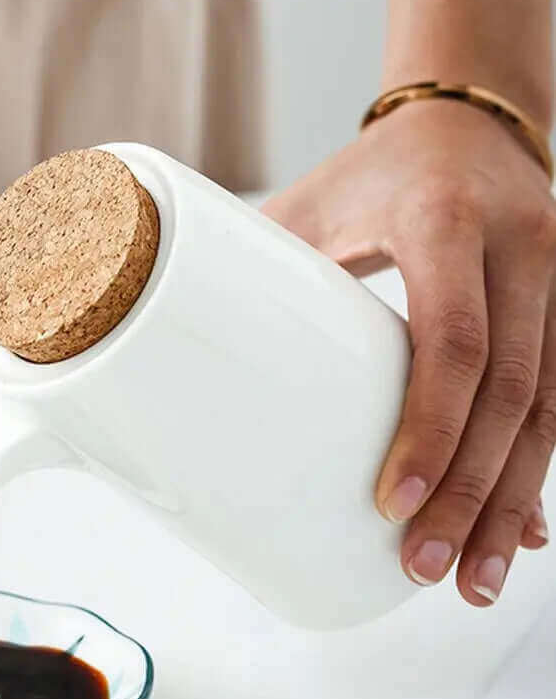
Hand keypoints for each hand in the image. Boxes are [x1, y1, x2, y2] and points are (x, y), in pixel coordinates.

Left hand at [262, 99, 555, 605]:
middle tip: (426, 570)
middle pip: (512, 394)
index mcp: (444, 221)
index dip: (429, 429)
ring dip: (513, 503)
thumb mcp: (308, 208)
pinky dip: (537, 470)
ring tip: (473, 582)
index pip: (452, 340)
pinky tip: (522, 532)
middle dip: (471, 494)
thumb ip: (261, 276)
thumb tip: (179, 352)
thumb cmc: (371, 170)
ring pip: (550, 409)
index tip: (394, 504)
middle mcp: (521, 248)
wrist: (467, 117)